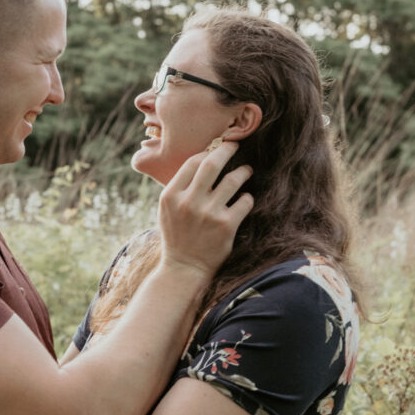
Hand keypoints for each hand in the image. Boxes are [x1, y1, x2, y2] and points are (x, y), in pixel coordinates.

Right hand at [158, 141, 252, 276]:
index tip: (216, 149)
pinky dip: (247, 197)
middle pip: (212, 164)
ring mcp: (208, 214)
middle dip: (227, 150)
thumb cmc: (177, 235)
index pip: (192, 162)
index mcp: (171, 196)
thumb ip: (180, 186)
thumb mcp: (167, 209)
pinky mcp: (226, 226)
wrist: (184, 269)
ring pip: (233, 180)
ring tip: (246, 171)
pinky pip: (244, 201)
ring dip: (243, 172)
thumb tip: (202, 158)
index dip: (208, 152)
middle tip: (235, 146)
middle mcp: (188, 203)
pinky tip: (244, 199)